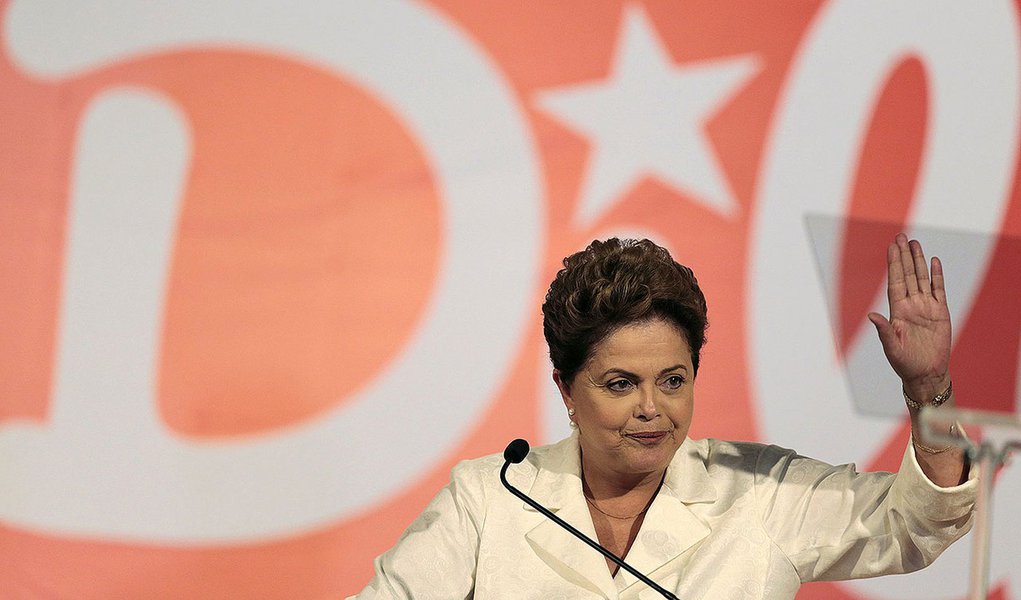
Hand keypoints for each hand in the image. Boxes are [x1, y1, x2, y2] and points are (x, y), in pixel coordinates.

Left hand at [867, 234, 950, 394]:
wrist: (926, 373)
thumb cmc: (905, 363)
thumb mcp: (891, 348)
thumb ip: (884, 330)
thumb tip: (871, 316)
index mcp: (897, 311)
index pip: (895, 281)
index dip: (894, 264)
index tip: (891, 247)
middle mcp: (911, 305)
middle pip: (908, 275)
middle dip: (904, 256)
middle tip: (901, 236)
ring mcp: (926, 307)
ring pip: (922, 279)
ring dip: (919, 261)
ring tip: (915, 244)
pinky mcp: (941, 313)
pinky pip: (938, 290)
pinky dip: (936, 276)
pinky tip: (934, 262)